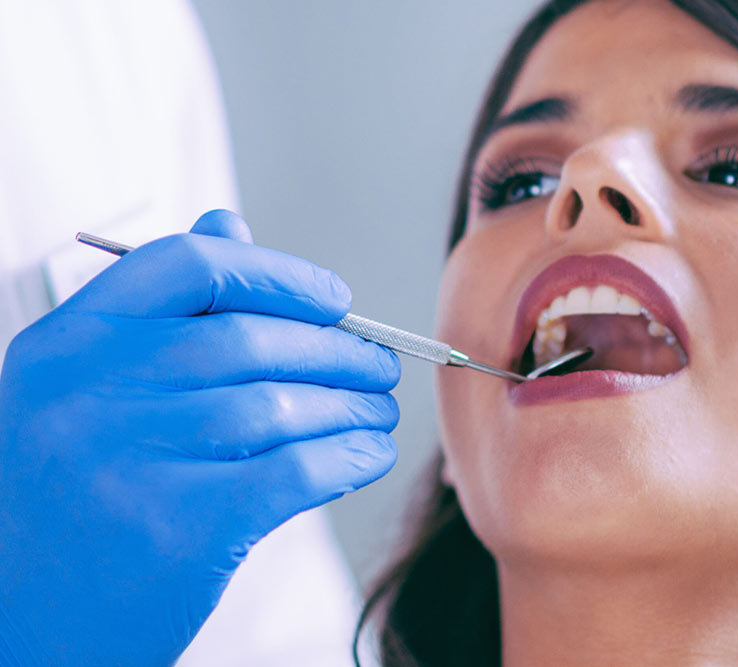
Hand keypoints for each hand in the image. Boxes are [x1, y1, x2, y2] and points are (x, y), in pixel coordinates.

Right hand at [0, 210, 399, 664]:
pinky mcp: (177, 528)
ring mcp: (129, 460)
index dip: (278, 274)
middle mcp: (88, 392)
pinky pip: (293, 471)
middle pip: (249, 339)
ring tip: (379, 410)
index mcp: (68, 342)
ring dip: (350, 405)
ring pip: (279, 405)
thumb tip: (231, 222)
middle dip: (336, 349)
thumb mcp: (87, 388)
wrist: (24, 619)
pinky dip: (347, 457)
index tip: (335, 299)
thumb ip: (162, 308)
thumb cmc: (72, 492)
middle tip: (378, 364)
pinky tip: (369, 454)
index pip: (189, 265)